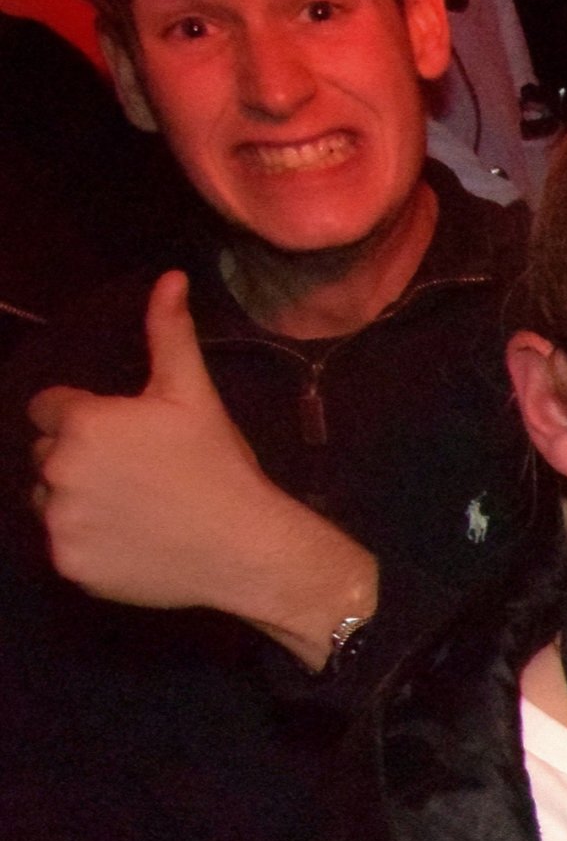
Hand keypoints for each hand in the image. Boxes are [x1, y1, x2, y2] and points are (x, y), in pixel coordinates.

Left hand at [25, 273, 374, 665]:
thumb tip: (170, 277)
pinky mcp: (67, 563)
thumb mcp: (195, 396)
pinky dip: (88, 545)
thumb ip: (170, 335)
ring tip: (134, 512)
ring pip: (49, 501)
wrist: (246, 549)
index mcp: (84, 422)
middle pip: (46, 456)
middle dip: (79, 460)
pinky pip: (63, 546)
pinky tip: (132, 543)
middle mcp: (58, 470)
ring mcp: (60, 521)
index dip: (86, 420)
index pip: (48, 409)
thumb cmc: (221, 467)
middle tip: (138, 477)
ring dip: (77, 502)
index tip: (128, 440)